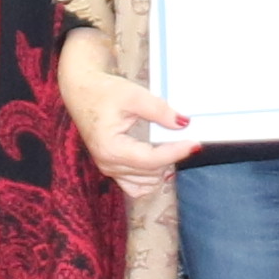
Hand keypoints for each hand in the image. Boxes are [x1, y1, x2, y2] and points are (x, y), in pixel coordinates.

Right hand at [60, 52, 200, 181]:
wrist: (81, 91)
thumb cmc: (103, 92)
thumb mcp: (133, 96)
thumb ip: (159, 110)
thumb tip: (183, 123)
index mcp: (111, 148)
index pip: (151, 159)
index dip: (176, 152)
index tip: (196, 144)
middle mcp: (108, 164)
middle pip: (152, 172)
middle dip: (170, 156)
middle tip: (183, 136)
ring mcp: (109, 169)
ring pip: (148, 182)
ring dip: (163, 166)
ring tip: (170, 144)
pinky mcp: (112, 170)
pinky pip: (137, 187)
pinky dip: (151, 177)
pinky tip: (159, 160)